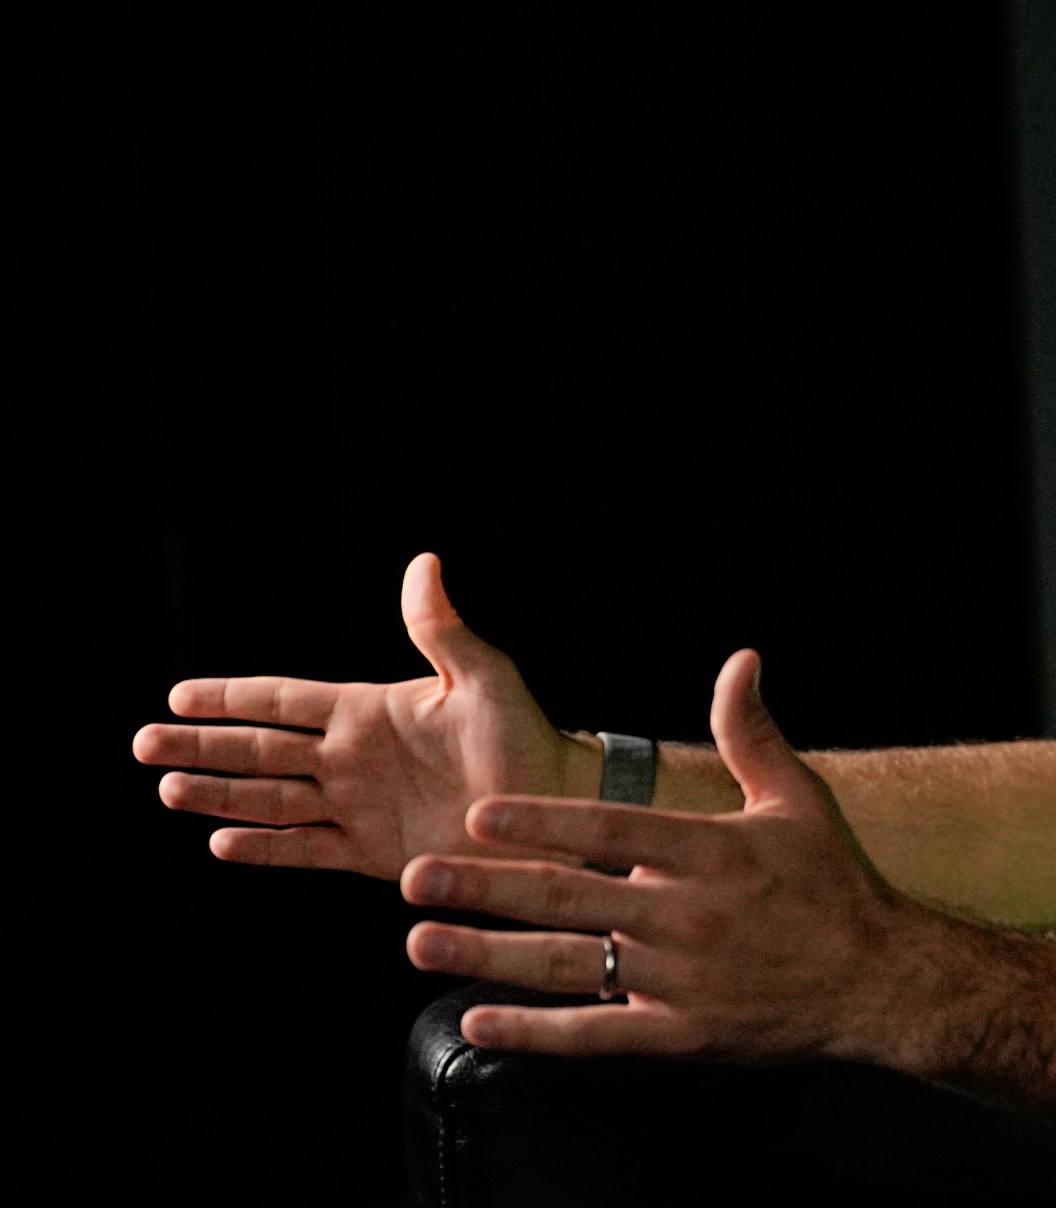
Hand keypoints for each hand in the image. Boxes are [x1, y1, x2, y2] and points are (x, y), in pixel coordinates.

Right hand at [134, 553, 576, 879]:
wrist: (555, 807)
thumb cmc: (528, 736)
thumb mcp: (484, 677)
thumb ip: (442, 630)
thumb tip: (424, 562)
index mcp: (372, 711)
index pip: (285, 699)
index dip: (232, 697)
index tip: (177, 694)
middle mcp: (353, 758)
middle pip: (261, 750)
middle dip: (202, 745)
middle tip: (142, 744)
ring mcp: (358, 807)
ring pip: (272, 800)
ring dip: (220, 794)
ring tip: (168, 789)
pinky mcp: (373, 852)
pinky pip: (308, 850)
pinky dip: (267, 849)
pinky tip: (223, 843)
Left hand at [400, 649, 914, 1061]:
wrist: (881, 981)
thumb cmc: (835, 885)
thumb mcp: (798, 800)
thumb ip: (752, 732)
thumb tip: (740, 659)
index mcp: (712, 852)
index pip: (611, 830)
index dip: (543, 822)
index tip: (480, 813)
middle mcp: (689, 915)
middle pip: (569, 898)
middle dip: (484, 887)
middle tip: (414, 876)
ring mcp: (682, 980)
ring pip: (567, 967)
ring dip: (488, 955)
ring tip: (421, 943)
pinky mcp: (682, 1034)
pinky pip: (595, 1036)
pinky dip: (534, 1032)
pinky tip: (478, 1020)